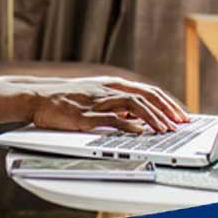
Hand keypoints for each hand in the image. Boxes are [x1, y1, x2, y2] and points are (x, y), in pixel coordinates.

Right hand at [28, 78, 190, 133]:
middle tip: (181, 122)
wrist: (37, 96)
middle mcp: (108, 89)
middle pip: (146, 95)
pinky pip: (111, 119)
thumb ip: (116, 105)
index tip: (180, 114)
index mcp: (111, 84)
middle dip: (167, 109)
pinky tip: (140, 132)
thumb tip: (138, 119)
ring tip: (166, 129)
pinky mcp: (85, 115)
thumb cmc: (65, 100)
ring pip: (133, 105)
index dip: (167, 102)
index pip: (147, 91)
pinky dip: (128, 125)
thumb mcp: (95, 97)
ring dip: (153, 117)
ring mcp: (97, 101)